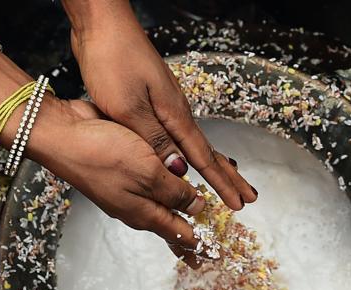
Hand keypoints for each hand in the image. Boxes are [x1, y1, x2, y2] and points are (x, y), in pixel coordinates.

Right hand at [29, 98, 206, 264]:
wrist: (63, 135)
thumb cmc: (102, 154)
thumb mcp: (149, 174)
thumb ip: (176, 192)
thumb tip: (199, 206)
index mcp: (144, 213)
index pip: (179, 235)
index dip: (199, 245)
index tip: (213, 257)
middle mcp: (136, 206)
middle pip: (169, 225)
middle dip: (190, 237)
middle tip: (206, 252)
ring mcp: (127, 189)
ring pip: (161, 205)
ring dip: (181, 212)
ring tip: (198, 220)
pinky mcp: (123, 169)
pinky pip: (152, 184)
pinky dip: (169, 189)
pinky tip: (175, 185)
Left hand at [64, 1, 256, 210]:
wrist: (102, 24)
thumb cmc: (112, 60)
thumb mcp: (128, 107)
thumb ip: (153, 140)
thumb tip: (179, 170)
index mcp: (174, 114)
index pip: (203, 158)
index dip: (220, 184)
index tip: (239, 204)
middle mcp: (175, 110)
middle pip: (207, 151)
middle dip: (228, 176)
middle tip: (248, 197)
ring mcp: (165, 103)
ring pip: (193, 142)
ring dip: (211, 165)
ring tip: (227, 179)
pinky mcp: (152, 98)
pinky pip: (177, 133)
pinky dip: (190, 150)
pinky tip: (187, 152)